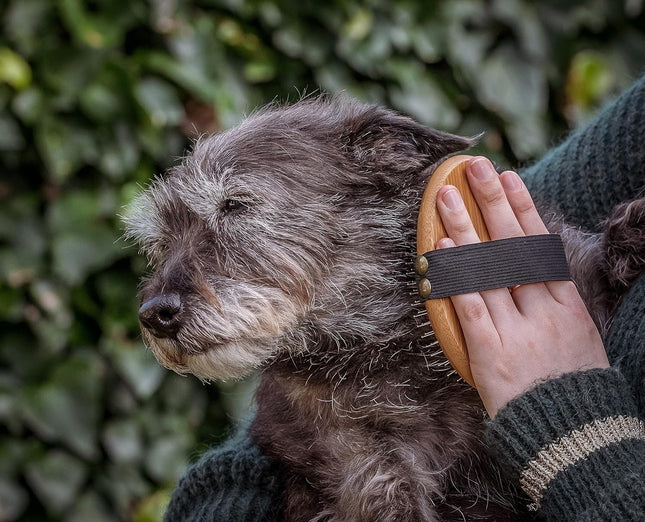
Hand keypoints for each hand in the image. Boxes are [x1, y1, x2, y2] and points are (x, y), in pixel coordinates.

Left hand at [436, 157, 608, 417]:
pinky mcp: (490, 352)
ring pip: (486, 268)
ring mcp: (516, 329)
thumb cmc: (572, 386)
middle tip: (474, 166)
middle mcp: (542, 309)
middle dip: (492, 202)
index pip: (540, 245)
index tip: (509, 178)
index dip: (522, 208)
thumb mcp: (576, 337)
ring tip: (445, 196)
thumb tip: (533, 268)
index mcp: (566, 304)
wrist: (571, 435)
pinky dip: (455, 276)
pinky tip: (441, 247)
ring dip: (464, 228)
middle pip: (512, 245)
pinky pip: (469, 306)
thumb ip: (553, 302)